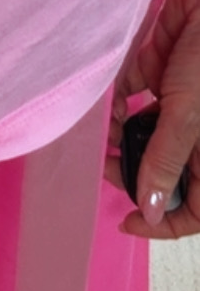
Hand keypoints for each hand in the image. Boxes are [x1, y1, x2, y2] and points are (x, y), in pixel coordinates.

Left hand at [105, 0, 199, 237]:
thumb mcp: (188, 115)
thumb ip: (165, 160)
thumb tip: (150, 210)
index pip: (195, 207)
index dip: (164, 221)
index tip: (127, 221)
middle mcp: (198, 129)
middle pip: (165, 169)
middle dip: (135, 173)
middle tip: (105, 168)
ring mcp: (179, 99)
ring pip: (145, 132)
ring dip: (120, 137)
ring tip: (101, 136)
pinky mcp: (160, 69)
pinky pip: (133, 95)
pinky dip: (118, 102)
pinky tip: (109, 105)